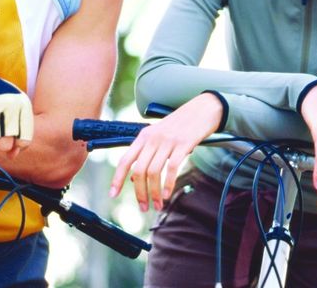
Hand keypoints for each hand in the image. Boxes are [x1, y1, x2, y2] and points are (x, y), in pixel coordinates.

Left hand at [109, 93, 223, 211]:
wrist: (203, 108)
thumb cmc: (181, 123)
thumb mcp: (159, 134)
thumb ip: (146, 154)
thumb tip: (134, 180)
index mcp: (144, 136)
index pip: (125, 159)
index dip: (117, 179)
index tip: (113, 195)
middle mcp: (153, 138)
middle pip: (139, 170)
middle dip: (140, 193)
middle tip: (144, 207)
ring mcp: (168, 140)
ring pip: (154, 172)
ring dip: (154, 193)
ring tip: (158, 204)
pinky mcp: (183, 144)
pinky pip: (172, 168)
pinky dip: (168, 184)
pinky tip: (167, 194)